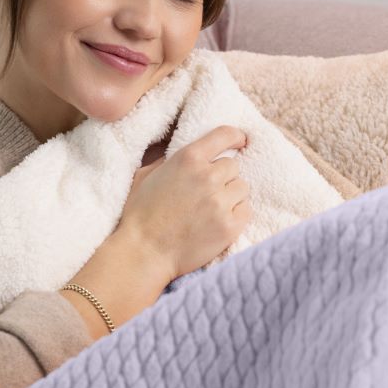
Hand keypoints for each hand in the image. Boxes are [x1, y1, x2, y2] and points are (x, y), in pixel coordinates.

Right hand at [117, 125, 252, 281]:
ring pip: (242, 187)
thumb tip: (192, 155)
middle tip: (208, 192)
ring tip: (212, 209)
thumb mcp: (147, 174)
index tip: (240, 142)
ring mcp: (220, 202)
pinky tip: (218, 222)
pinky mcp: (229, 226)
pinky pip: (247, 210)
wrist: (143, 252)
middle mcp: (207, 176)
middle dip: (223, 177)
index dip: (236, 137)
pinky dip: (237, 214)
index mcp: (188, 159)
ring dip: (231, 196)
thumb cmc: (140, 215)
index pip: (224, 135)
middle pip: (234, 166)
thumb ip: (171, 160)